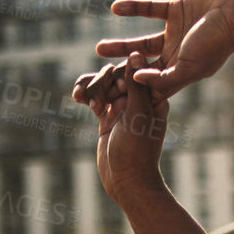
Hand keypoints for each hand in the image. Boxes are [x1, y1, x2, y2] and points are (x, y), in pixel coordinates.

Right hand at [84, 53, 169, 205]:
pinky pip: (94, 97)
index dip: (120, 77)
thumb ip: (136, 85)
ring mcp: (123, 108)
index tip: (117, 96)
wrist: (128, 181)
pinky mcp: (108, 117)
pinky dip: (85, 95)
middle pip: (116, 76)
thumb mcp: (138, 114)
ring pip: (103, 85)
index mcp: (155, 98)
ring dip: (91, 88)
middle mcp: (141, 100)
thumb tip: (137, 53)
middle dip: (102, 83)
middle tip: (97, 104)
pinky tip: (77, 99)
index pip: (134, 72)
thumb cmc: (138, 150)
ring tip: (83, 100)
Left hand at [87, 0, 233, 98]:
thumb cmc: (216, 42)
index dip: (133, 92)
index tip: (112, 97)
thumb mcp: (190, 67)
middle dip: (123, 73)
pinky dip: (133, 8)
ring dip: (121, 46)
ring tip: (99, 49)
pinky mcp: (176, 10)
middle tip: (100, 76)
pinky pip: (149, 9)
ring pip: (143, 42)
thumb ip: (164, 77)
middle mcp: (178, 54)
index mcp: (183, 71)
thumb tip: (135, 79)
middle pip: (144, 67)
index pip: (153, 85)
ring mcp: (177, 32)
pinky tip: (115, 7)